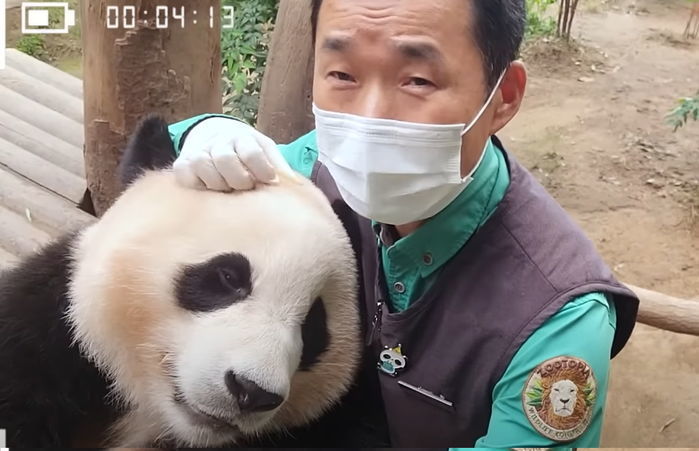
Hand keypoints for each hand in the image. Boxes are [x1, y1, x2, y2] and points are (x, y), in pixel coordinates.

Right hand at [173, 118, 293, 190]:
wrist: (215, 136)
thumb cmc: (247, 150)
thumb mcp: (266, 151)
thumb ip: (279, 166)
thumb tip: (297, 185)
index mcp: (243, 138)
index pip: (251, 152)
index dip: (262, 169)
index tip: (269, 181)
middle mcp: (219, 141)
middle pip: (225, 159)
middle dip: (238, 179)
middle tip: (246, 187)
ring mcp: (199, 151)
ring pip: (203, 165)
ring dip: (218, 183)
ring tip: (228, 189)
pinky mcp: (182, 164)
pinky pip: (185, 174)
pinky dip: (196, 184)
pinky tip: (208, 189)